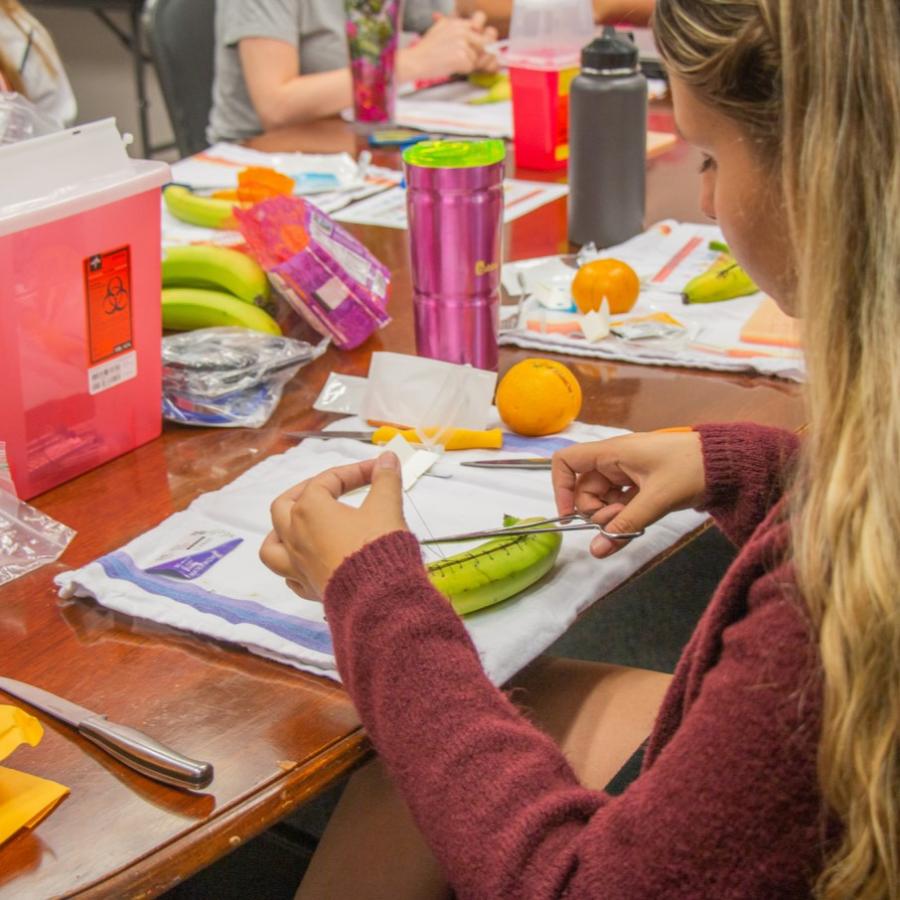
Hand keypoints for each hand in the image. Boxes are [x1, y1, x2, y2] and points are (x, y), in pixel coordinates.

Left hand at [260, 452, 407, 600]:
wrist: (377, 597)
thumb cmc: (377, 548)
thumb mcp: (386, 507)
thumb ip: (385, 480)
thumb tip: (388, 458)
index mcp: (310, 509)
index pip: (328, 480)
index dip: (355, 471)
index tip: (378, 470)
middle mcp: (295, 535)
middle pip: (284, 506)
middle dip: (304, 493)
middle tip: (327, 490)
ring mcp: (296, 564)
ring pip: (273, 545)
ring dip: (281, 532)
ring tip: (298, 527)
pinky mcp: (307, 588)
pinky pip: (289, 575)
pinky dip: (295, 566)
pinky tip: (309, 563)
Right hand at [401, 12, 497, 80]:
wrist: (415, 61)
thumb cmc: (426, 49)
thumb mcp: (440, 28)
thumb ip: (456, 27)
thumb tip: (474, 29)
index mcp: (457, 22)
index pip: (479, 23)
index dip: (479, 35)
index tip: (475, 43)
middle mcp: (462, 30)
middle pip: (483, 42)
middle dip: (477, 52)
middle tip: (463, 57)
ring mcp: (463, 43)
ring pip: (476, 57)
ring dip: (467, 63)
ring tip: (451, 61)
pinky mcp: (462, 56)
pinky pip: (470, 67)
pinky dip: (462, 70)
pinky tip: (450, 66)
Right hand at [552, 431, 705, 557]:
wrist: (728, 463)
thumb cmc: (691, 468)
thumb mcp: (656, 499)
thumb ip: (624, 525)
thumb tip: (596, 550)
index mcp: (612, 452)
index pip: (566, 461)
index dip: (560, 486)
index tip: (570, 514)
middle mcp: (614, 461)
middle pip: (584, 488)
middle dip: (594, 510)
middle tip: (617, 520)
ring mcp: (627, 473)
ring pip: (602, 499)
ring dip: (611, 515)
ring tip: (634, 520)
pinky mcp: (641, 486)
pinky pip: (620, 504)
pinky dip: (624, 516)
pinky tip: (638, 523)